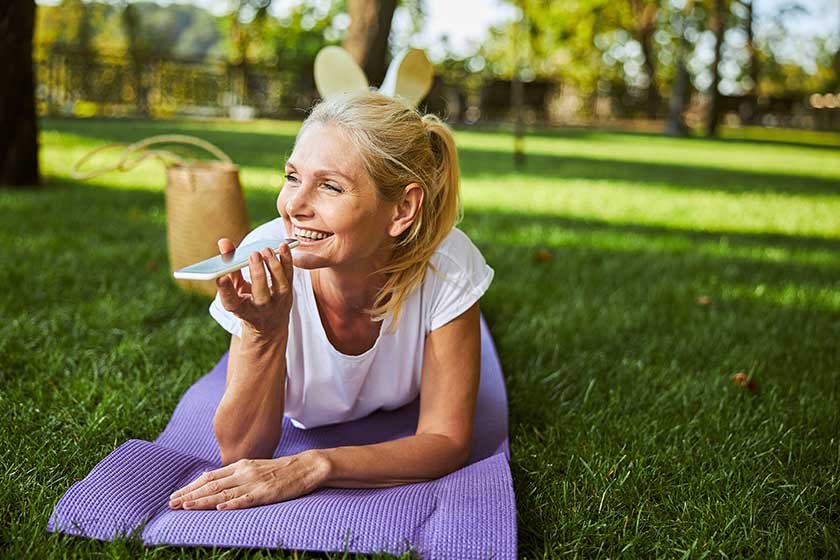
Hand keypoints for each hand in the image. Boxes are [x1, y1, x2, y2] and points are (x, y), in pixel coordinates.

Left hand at [168, 451, 329, 510]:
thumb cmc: (280, 471)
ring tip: (186, 507)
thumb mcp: (254, 468)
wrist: (306, 467)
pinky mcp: (267, 493)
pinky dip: (232, 503)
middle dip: (190, 495)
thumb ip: (234, 474)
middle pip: (212, 484)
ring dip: (203, 501)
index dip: (191, 487)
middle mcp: (244, 472)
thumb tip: (211, 479)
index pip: (209, 476)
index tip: (176, 495)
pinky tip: (220, 507)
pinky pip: (247, 499)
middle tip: (171, 504)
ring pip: (224, 492)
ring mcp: (255, 482)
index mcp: (240, 465)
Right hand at [215, 238, 293, 337]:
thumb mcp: (234, 290)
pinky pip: (290, 276)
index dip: (225, 290)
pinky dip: (287, 260)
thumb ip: (229, 267)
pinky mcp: (288, 293)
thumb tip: (223, 242)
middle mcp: (260, 308)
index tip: (221, 277)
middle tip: (253, 254)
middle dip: (257, 273)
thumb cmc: (247, 304)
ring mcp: (277, 302)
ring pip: (279, 285)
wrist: (270, 325)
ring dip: (274, 266)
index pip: (231, 302)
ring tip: (266, 249)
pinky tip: (282, 246)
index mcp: (241, 310)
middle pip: (260, 293)